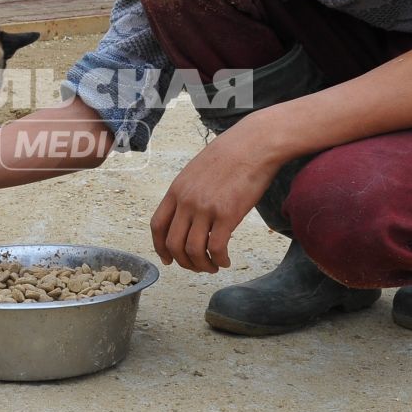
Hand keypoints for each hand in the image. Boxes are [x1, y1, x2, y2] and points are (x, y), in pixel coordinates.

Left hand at [149, 122, 284, 272]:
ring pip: (193, 250)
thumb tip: (189, 216)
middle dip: (183, 262)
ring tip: (212, 267)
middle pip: (173, 243)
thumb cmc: (230, 155)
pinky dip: (219, 260)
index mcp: (176, 190)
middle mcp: (187, 201)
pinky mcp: (227, 214)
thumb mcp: (197, 171)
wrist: (254, 144)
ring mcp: (205, 208)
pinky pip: (216, 248)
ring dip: (201, 265)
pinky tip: (225, 261)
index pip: (157, 225)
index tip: (167, 259)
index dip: (159, 247)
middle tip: (195, 267)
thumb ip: (189, 194)